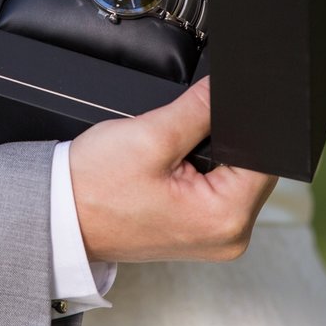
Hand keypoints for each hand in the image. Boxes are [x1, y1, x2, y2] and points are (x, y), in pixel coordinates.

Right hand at [69, 77, 276, 261]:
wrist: (58, 215)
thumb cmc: (94, 188)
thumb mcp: (150, 136)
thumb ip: (200, 108)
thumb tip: (228, 87)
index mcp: (226, 218)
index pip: (267, 157)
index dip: (248, 124)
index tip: (217, 109)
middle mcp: (230, 236)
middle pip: (254, 167)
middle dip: (226, 139)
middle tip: (181, 134)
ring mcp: (215, 237)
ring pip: (235, 176)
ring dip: (212, 154)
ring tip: (172, 153)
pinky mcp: (199, 231)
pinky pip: (217, 190)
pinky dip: (201, 170)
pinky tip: (172, 167)